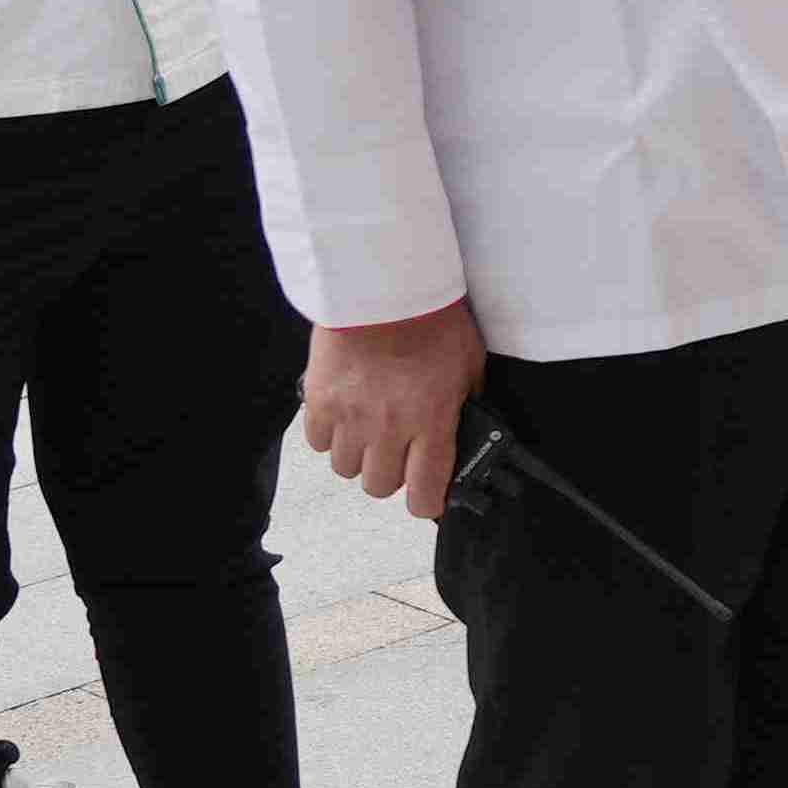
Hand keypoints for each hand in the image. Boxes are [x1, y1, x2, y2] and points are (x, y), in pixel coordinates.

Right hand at [302, 297, 484, 524]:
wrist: (383, 284)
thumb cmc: (430, 317)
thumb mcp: (469, 362)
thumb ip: (466, 401)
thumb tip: (468, 426)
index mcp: (431, 422)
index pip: (426, 494)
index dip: (427, 503)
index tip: (428, 496)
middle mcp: (389, 428)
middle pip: (379, 487)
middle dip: (391, 476)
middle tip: (398, 452)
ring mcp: (350, 416)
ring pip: (345, 469)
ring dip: (359, 456)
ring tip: (369, 430)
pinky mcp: (320, 400)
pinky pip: (318, 442)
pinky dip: (329, 435)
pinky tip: (344, 414)